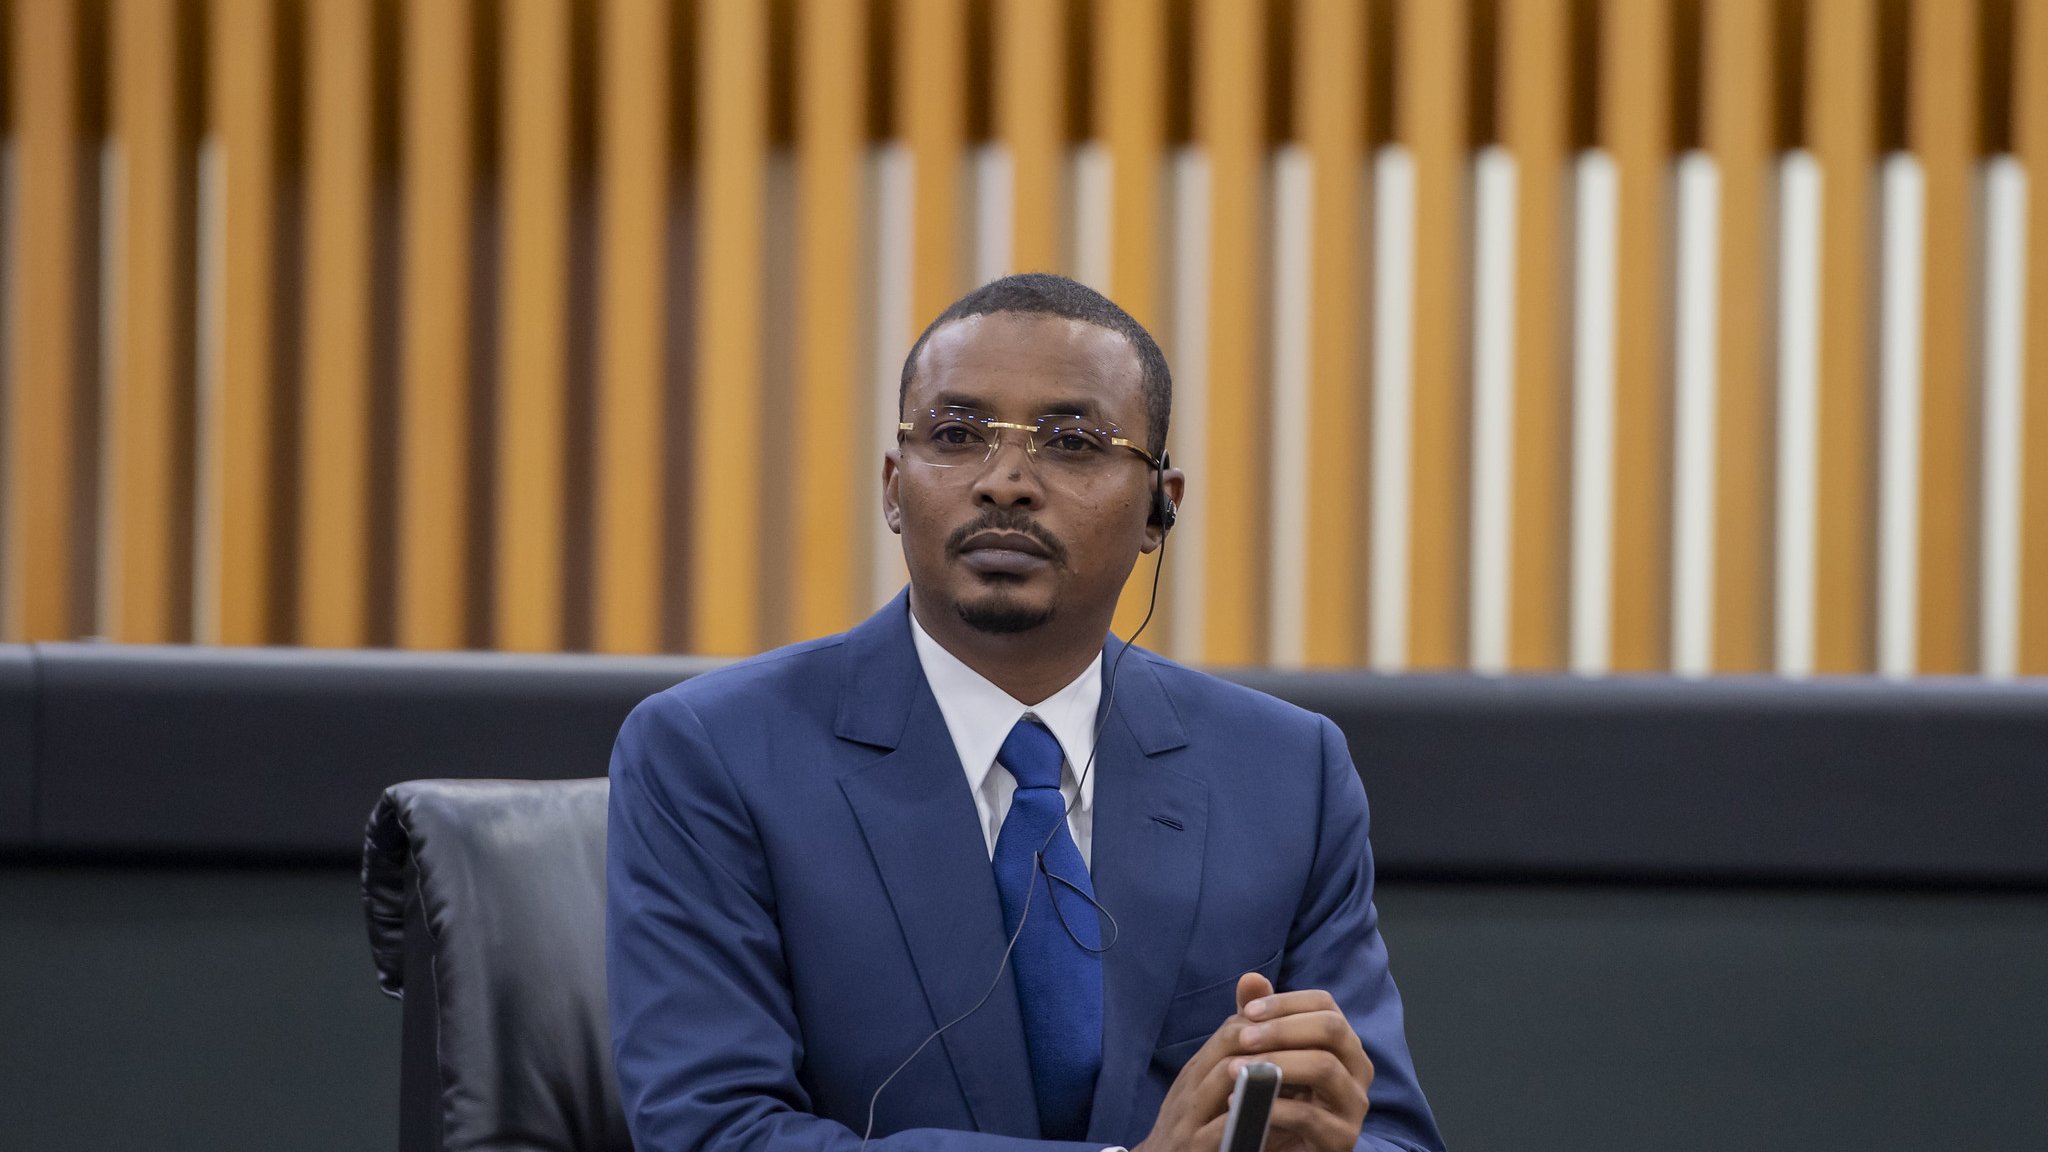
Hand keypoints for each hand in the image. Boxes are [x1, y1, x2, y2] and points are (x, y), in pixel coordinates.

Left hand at [1226, 973, 1373, 1151]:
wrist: (1275, 1147)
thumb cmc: (1274, 1095)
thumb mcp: (1265, 1054)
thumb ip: (1259, 1019)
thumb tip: (1250, 978)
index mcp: (1343, 1042)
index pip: (1325, 1005)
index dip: (1286, 1002)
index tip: (1248, 1010)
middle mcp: (1357, 1069)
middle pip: (1331, 1029)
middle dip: (1283, 1028)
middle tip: (1242, 1037)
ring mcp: (1354, 1105)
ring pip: (1324, 1067)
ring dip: (1276, 1063)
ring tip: (1236, 1068)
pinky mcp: (1342, 1139)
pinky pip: (1310, 1116)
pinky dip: (1272, 1106)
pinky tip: (1241, 1103)